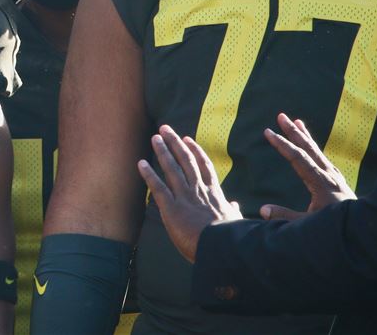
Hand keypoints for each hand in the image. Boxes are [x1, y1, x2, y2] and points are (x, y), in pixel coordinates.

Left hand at [136, 125, 241, 263]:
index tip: (188, 139)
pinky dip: (149, 175)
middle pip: (186, 160)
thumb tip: (235, 205)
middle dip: (175, 143)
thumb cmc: (229, 238)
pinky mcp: (171, 208)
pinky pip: (158, 187)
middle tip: (165, 129)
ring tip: (154, 138)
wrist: (220, 248)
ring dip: (162, 151)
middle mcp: (198, 190)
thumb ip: (232, 210)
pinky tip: (141, 164)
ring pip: (172, 168)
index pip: (204, 166)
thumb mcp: (234, 220)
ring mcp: (184, 197)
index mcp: (214, 192)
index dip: (195, 150)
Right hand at [259, 113, 356, 221]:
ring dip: (305, 136)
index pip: (297, 158)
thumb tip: (263, 209)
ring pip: (317, 151)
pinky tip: (312, 150)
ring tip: (297, 121)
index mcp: (320, 182)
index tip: (268, 132)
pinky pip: (323, 159)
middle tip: (280, 116)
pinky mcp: (338, 182)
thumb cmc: (335, 229)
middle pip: (308, 148)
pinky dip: (314, 149)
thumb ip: (284, 217)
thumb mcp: (307, 225)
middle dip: (293, 131)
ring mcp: (335, 177)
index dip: (281, 144)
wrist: (366, 230)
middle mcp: (329, 175)